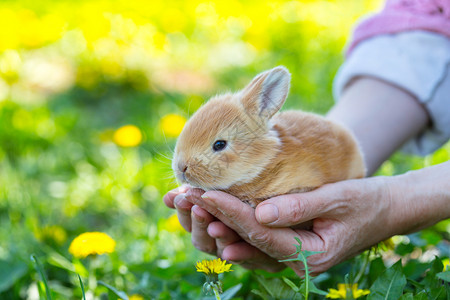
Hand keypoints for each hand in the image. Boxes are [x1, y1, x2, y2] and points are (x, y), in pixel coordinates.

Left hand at [187, 176, 395, 275]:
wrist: (386, 210)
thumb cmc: (366, 201)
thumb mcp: (337, 198)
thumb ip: (298, 207)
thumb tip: (259, 213)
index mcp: (311, 253)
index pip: (262, 232)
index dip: (232, 212)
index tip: (206, 192)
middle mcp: (297, 262)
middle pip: (248, 240)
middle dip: (216, 217)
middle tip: (188, 197)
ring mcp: (291, 256)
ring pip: (246, 244)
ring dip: (219, 223)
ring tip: (192, 204)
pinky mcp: (288, 246)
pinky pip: (255, 241)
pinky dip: (233, 227)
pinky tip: (213, 217)